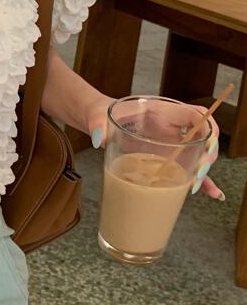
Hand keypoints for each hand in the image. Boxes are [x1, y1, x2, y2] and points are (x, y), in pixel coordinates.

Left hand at [84, 95, 224, 200]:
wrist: (96, 119)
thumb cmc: (100, 113)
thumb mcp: (97, 117)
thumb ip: (98, 125)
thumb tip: (99, 139)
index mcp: (160, 111)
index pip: (195, 113)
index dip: (208, 128)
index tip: (206, 146)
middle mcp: (170, 125)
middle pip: (201, 136)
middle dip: (206, 155)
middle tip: (198, 174)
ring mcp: (169, 141)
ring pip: (196, 154)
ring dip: (204, 172)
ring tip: (206, 190)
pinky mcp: (164, 155)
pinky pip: (185, 166)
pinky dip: (197, 179)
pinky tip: (208, 193)